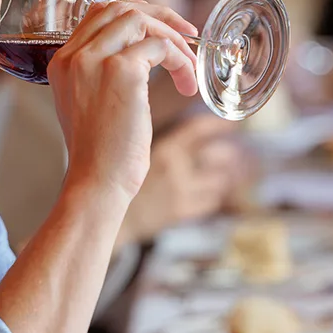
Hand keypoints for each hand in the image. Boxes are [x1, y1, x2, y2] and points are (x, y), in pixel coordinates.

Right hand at [48, 1, 198, 204]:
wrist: (97, 181)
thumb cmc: (100, 152)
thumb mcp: (89, 102)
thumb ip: (101, 72)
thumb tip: (144, 51)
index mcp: (62, 61)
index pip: (99, 14)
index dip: (137, 15)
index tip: (164, 31)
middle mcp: (74, 55)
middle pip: (120, 8)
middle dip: (160, 16)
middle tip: (187, 35)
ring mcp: (96, 59)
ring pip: (142, 21)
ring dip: (174, 40)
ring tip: (189, 67)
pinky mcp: (122, 71)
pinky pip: (161, 46)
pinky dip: (181, 60)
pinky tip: (186, 84)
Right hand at [118, 115, 241, 244]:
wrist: (102, 207)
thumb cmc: (113, 172)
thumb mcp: (134, 147)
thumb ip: (159, 137)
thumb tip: (180, 125)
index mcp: (164, 148)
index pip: (199, 129)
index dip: (217, 124)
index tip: (229, 122)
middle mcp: (176, 168)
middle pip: (217, 155)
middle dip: (227, 153)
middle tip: (230, 152)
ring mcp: (180, 191)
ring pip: (219, 180)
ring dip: (222, 176)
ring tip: (221, 173)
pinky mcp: (181, 211)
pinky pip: (210, 201)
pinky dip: (212, 195)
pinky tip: (207, 193)